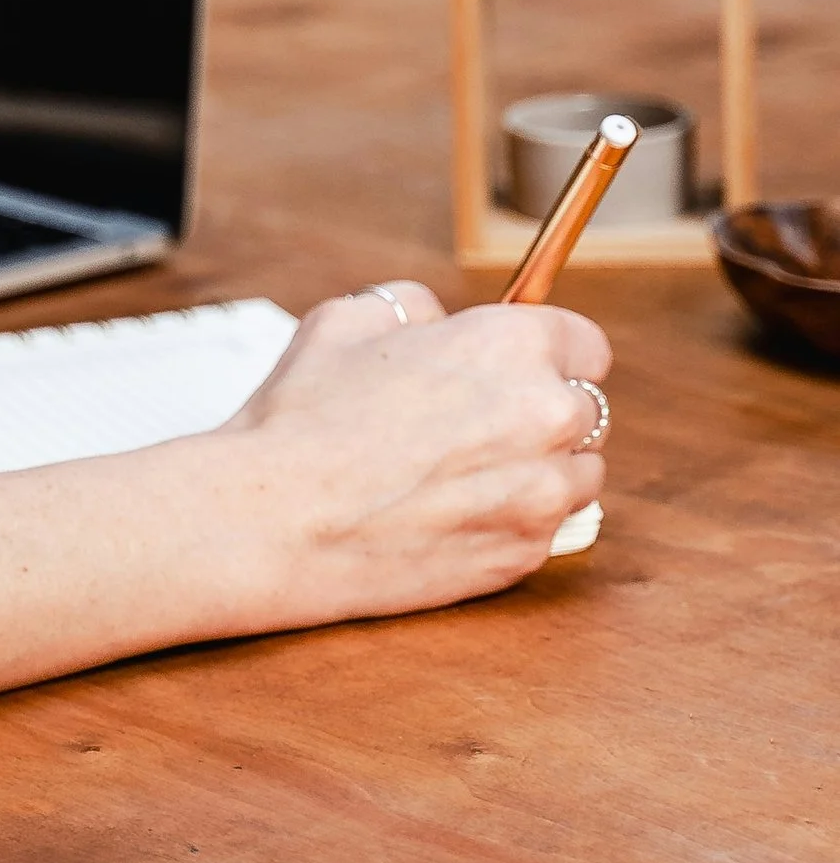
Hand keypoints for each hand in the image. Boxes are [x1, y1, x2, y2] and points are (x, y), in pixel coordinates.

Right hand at [220, 279, 610, 629]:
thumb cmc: (302, 418)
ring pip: (577, 475)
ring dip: (539, 469)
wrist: (274, 521)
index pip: (587, 344)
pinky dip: (513, 519)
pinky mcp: (524, 555)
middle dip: (543, 412)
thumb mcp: (347, 318)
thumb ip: (414, 307)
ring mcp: (542, 494)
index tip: (523, 367)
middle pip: (588, 410)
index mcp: (511, 347)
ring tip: (466, 472)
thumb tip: (437, 321)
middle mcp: (546, 417)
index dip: (550, 353)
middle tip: (479, 422)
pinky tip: (451, 511)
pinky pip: (546, 529)